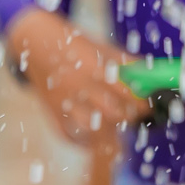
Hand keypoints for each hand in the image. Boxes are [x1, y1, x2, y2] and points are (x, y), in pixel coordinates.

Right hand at [5, 8, 145, 147]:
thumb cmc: (74, 44)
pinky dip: (83, 140)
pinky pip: (68, 134)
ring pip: (91, 126)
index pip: (122, 90)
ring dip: (108, 129)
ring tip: (118, 125)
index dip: (139, 101)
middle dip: (128, 116)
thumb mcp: (100, 46)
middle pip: (110, 111)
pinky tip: (96, 137)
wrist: (35, 43)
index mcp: (91, 66)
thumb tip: (149, 74)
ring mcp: (62, 100)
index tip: (148, 105)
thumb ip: (124, 61)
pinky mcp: (51, 110)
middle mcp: (76, 85)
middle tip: (136, 115)